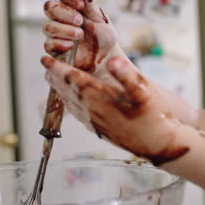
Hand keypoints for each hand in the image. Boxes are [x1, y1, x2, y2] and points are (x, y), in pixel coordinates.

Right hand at [43, 0, 128, 81]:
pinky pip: (49, 45)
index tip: (81, 4)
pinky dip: (60, 43)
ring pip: (47, 27)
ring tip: (80, 34)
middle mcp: (61, 19)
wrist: (106, 58)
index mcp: (71, 7)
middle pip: (49, 8)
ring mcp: (56, 34)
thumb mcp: (101, 20)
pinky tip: (71, 45)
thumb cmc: (103, 37)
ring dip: (64, 29)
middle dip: (64, 13)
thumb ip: (91, 5)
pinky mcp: (55, 50)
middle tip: (80, 20)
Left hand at [43, 0, 197, 129]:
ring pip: (71, 104)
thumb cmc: (155, 117)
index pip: (74, 81)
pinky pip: (78, 116)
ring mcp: (96, 123)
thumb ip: (127, 76)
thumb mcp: (144, 93)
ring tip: (53, 81)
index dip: (59, 69)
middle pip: (68, 92)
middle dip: (55, 78)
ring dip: (60, 91)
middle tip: (45, 67)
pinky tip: (71, 103)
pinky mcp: (101, 131)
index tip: (45, 60)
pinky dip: (70, 105)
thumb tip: (112, 61)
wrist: (159, 145)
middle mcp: (95, 113)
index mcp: (102, 100)